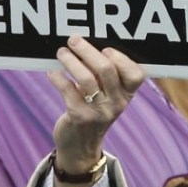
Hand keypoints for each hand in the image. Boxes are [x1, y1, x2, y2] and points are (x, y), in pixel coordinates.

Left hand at [47, 35, 144, 186]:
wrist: (80, 147)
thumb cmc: (93, 111)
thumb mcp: (107, 96)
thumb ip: (106, 75)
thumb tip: (86, 44)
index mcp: (127, 95)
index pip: (135, 74)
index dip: (120, 58)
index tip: (104, 48)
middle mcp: (116, 103)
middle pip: (107, 69)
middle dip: (87, 50)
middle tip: (73, 40)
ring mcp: (99, 111)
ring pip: (86, 78)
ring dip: (70, 61)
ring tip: (61, 52)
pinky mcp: (79, 116)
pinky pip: (67, 90)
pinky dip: (58, 77)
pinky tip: (52, 72)